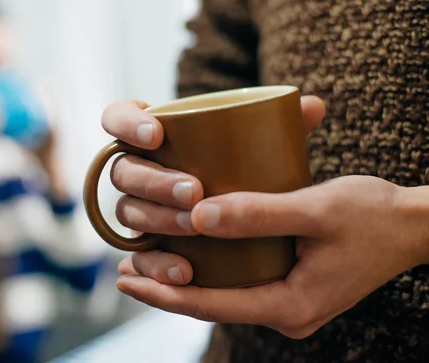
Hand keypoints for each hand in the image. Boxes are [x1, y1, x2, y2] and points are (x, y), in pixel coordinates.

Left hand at [116, 176, 428, 337]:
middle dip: (165, 290)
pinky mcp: (292, 285)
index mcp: (290, 305)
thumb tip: (198, 217)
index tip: (124, 280)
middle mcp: (287, 313)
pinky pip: (241, 283)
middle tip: (122, 272)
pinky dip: (211, 271)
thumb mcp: (316, 208)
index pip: (210, 305)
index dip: (163, 294)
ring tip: (142, 264)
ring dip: (184, 280)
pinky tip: (190, 251)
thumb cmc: (373, 214)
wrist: (413, 227)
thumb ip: (258, 214)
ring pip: (224, 295)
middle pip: (211, 305)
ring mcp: (290, 302)